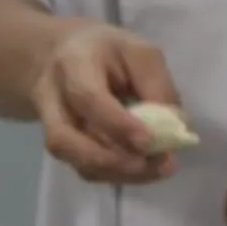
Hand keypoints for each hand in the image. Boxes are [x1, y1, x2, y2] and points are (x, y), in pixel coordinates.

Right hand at [30, 22, 181, 185]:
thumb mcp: (138, 51)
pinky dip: (115, 174)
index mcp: (73, 64)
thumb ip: (156, 85)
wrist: (62, 56)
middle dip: (112, 160)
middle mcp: (52, 99)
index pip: (88, 99)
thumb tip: (174, 125)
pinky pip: (84, 168)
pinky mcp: (62, 146)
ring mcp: (51, 126)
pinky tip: (142, 169)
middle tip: (155, 164)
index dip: (117, 124)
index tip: (149, 142)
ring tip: (156, 169)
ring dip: (118, 172)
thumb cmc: (107, 52)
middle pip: (66, 139)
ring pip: (74, 160)